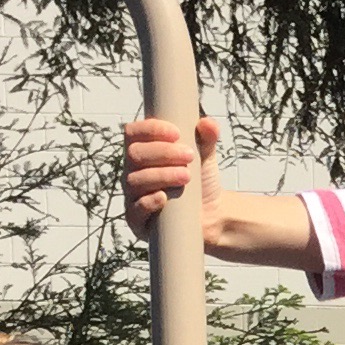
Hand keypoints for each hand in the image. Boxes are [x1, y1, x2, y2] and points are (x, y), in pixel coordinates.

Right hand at [123, 112, 222, 241]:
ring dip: (162, 175)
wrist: (212, 217)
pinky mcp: (137, 221)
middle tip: (190, 156)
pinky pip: (135, 209)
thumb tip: (209, 124)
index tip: (177, 133)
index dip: (151, 129)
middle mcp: (132, 171)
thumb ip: (206, 139)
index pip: (134, 133)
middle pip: (135, 154)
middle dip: (163, 152)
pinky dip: (149, 201)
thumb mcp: (205, 157)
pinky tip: (164, 197)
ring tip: (187, 176)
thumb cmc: (201, 181)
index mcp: (142, 151)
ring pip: (135, 180)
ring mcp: (132, 196)